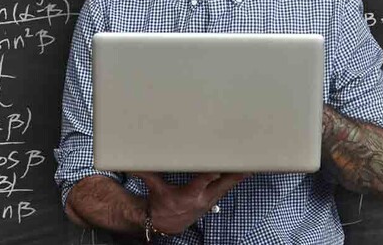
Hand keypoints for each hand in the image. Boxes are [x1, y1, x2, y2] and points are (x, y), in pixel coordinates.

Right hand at [130, 172, 249, 234]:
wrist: (167, 222)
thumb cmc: (161, 202)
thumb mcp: (154, 188)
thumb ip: (145, 174)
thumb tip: (130, 164)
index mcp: (188, 195)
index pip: (200, 184)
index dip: (209, 177)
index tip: (217, 169)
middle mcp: (203, 198)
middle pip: (222, 184)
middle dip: (233, 173)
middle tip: (245, 160)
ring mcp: (211, 200)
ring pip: (229, 185)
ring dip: (239, 174)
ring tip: (252, 159)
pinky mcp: (214, 199)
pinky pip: (228, 187)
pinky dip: (236, 177)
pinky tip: (246, 169)